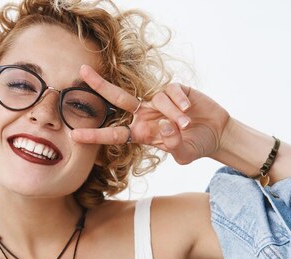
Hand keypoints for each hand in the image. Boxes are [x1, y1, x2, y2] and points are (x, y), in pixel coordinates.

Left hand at [70, 64, 231, 164]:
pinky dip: (180, 103)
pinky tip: (190, 110)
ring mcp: (159, 101)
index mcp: (141, 133)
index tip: (75, 135)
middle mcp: (145, 115)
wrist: (216, 133)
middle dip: (100, 85)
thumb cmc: (195, 146)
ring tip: (187, 125)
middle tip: (81, 71)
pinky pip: (172, 92)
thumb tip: (164, 126)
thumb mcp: (183, 154)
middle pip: (118, 98)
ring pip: (157, 100)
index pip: (114, 134)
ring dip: (173, 114)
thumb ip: (173, 145)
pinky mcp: (175, 90)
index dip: (95, 134)